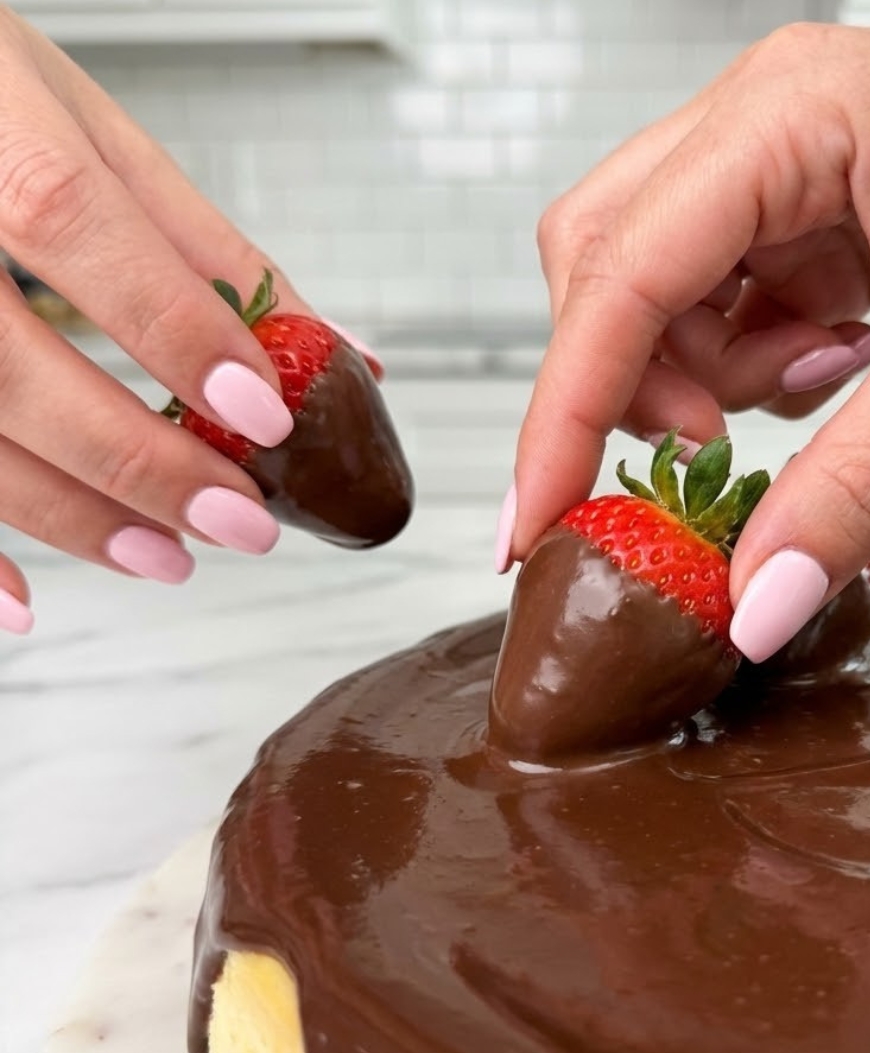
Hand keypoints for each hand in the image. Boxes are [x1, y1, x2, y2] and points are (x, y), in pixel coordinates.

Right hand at [0, 8, 345, 632]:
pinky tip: (20, 603)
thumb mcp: (97, 135)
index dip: (172, 328)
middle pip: (5, 360)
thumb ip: (214, 252)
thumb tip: (339, 357)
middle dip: (134, 459)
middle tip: (238, 522)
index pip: (72, 219)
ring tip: (166, 557)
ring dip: (64, 514)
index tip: (263, 417)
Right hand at [504, 23, 869, 659]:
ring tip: (831, 382)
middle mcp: (757, 126)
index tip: (533, 524)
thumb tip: (754, 600)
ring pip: (649, 301)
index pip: (618, 274)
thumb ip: (864, 480)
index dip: (563, 413)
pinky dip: (750, 370)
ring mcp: (770, 168)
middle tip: (711, 456)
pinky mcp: (792, 217)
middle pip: (601, 272)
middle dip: (629, 387)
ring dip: (706, 380)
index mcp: (789, 114)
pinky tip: (838, 362)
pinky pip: (714, 313)